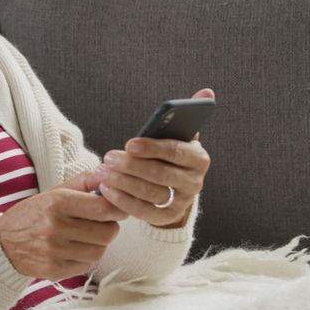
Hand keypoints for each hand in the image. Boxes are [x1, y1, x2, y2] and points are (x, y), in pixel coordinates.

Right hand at [0, 170, 127, 280]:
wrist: (3, 243)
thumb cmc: (33, 214)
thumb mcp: (54, 191)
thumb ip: (84, 182)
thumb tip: (108, 173)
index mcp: (57, 203)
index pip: (103, 208)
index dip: (117, 208)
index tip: (117, 208)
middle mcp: (56, 227)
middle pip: (107, 232)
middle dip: (110, 227)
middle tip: (102, 223)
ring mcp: (54, 251)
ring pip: (100, 250)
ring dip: (99, 243)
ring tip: (88, 236)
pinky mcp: (54, 269)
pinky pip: (87, 264)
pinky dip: (87, 257)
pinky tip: (77, 249)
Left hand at [96, 88, 213, 228]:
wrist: (174, 186)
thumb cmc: (171, 153)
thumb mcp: (180, 135)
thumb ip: (188, 115)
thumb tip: (207, 91)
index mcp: (199, 158)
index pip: (176, 152)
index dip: (152, 148)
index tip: (129, 143)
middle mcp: (195, 182)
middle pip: (160, 174)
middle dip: (131, 166)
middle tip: (108, 157)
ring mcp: (182, 202)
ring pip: (151, 194)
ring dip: (123, 183)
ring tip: (103, 172)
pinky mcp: (167, 218)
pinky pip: (144, 212)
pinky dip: (124, 201)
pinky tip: (106, 190)